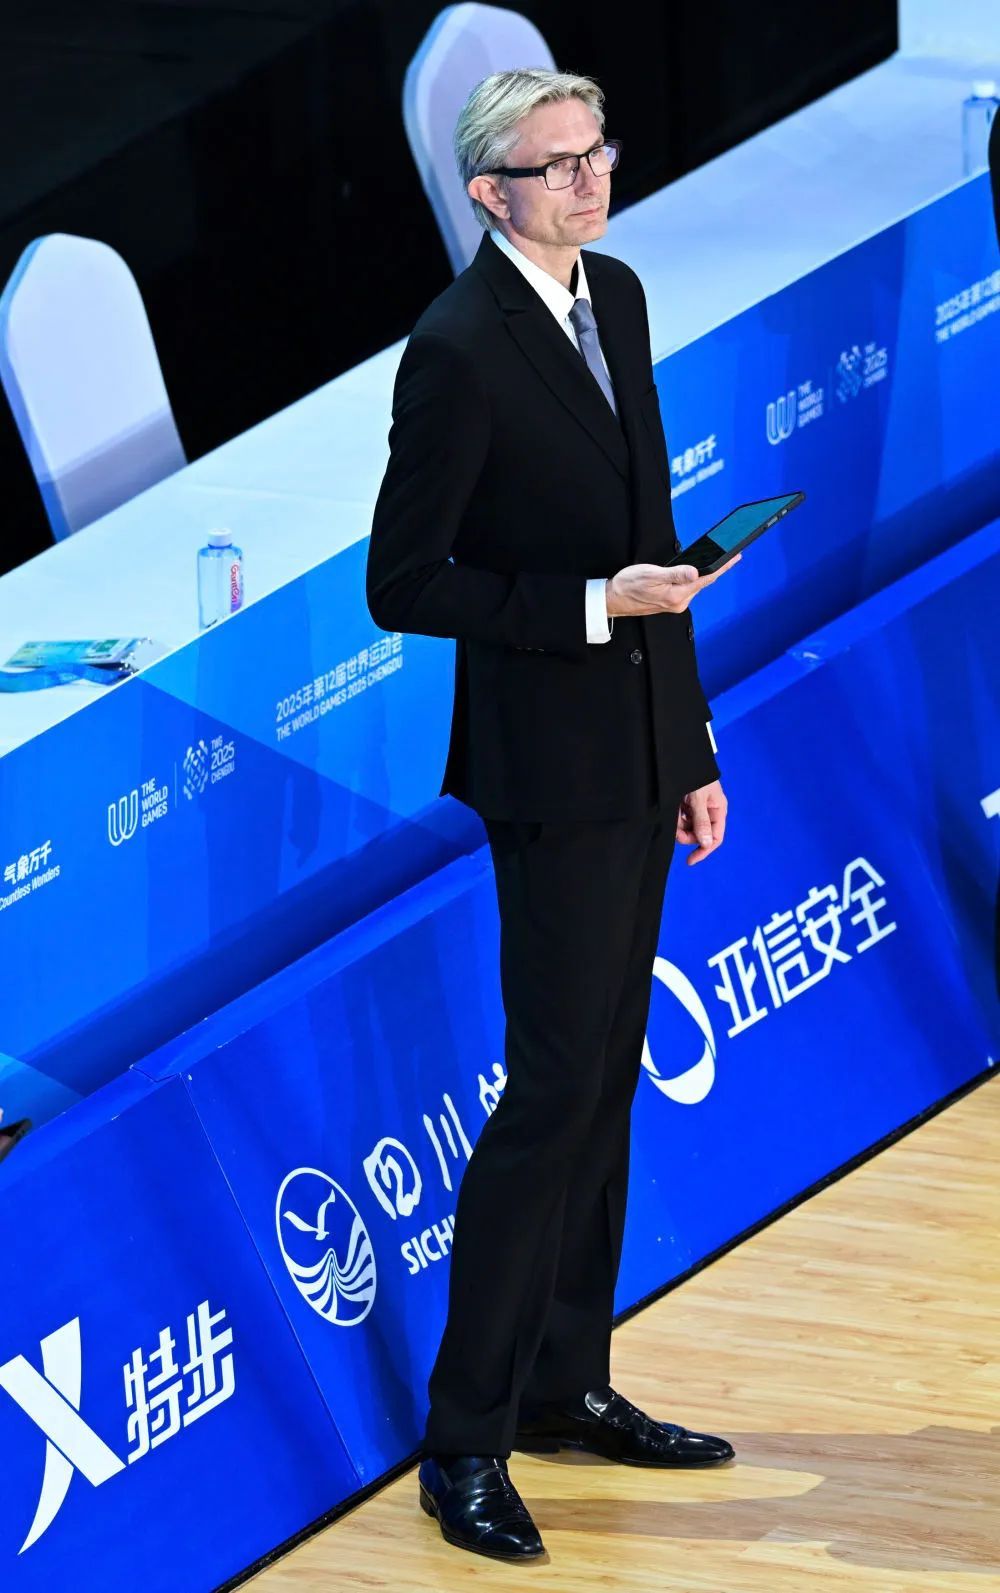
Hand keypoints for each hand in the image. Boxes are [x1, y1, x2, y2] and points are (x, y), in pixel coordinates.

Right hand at [605, 551, 740, 616]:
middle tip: (730, 554)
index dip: (723, 566)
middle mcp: (679, 602)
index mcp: (677, 596)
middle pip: (704, 582)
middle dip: (717, 568)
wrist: (613, 599)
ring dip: (705, 574)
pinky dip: (694, 579)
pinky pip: (688, 589)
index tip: (735, 557)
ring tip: (716, 560)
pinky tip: (695, 572)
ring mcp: (675, 604)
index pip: (706, 578)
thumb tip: (695, 572)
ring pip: (696, 585)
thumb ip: (675, 574)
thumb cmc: (628, 585)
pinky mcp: (670, 602)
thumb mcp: (651, 574)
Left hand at [676, 779, 727, 864]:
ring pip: (687, 828)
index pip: (715, 837)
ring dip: (678, 825)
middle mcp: (708, 812)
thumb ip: (702, 821)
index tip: (690, 860)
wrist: (682, 758)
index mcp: (717, 810)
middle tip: (675, 829)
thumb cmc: (695, 775)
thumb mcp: (699, 798)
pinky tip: (672, 809)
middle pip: (699, 835)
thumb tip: (705, 843)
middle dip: (686, 835)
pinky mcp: (684, 806)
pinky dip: (674, 818)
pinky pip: (679, 820)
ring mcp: (696, 809)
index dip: (704, 850)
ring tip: (673, 812)